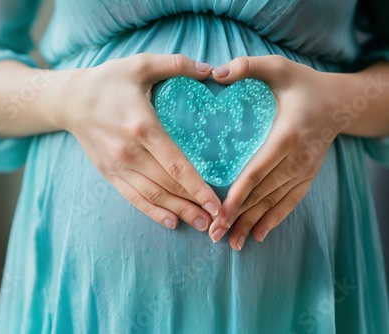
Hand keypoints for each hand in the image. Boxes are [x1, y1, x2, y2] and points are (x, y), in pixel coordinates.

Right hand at [61, 53, 222, 230]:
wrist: (71, 100)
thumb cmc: (109, 81)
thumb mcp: (141, 64)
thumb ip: (177, 64)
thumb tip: (211, 70)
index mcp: (143, 126)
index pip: (176, 165)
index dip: (198, 187)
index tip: (218, 203)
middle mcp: (129, 152)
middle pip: (168, 185)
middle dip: (195, 204)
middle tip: (218, 218)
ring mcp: (117, 166)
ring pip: (152, 196)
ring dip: (178, 211)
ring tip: (201, 223)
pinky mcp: (108, 173)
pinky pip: (133, 198)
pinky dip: (153, 212)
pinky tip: (171, 222)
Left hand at [208, 55, 345, 248]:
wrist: (340, 102)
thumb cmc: (303, 84)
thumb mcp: (278, 68)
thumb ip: (247, 67)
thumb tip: (215, 73)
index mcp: (286, 136)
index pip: (257, 172)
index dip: (237, 195)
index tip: (219, 213)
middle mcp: (297, 159)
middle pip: (263, 194)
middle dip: (238, 216)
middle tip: (215, 235)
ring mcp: (304, 170)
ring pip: (275, 203)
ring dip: (253, 224)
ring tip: (233, 243)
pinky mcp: (307, 176)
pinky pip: (290, 202)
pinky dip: (274, 219)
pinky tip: (258, 235)